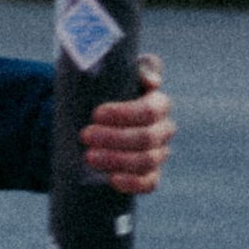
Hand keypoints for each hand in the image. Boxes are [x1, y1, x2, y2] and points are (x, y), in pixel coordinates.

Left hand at [79, 52, 172, 197]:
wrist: (89, 124)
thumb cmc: (100, 95)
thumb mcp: (107, 76)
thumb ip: (123, 66)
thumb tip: (148, 78)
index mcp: (156, 101)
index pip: (151, 108)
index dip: (125, 113)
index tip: (96, 113)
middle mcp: (162, 127)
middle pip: (148, 137)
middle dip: (115, 137)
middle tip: (85, 135)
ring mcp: (158, 152)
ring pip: (147, 160)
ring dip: (117, 159)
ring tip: (89, 156)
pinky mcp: (150, 174)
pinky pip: (149, 183)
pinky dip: (132, 182)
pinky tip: (112, 179)